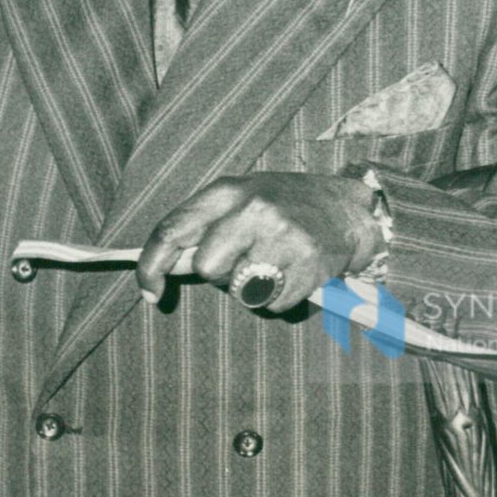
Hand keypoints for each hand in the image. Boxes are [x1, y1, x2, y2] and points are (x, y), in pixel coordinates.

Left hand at [137, 171, 379, 311]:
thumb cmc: (282, 206)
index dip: (152, 266)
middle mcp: (254, 209)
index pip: (173, 230)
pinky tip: (293, 274)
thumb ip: (202, 228)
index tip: (150, 291)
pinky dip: (279, 298)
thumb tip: (167, 266)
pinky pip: (272, 305)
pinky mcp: (308, 265)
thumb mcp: (239, 201)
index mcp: (228, 191)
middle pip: (206, 268)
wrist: (346, 208)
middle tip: (246, 259)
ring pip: (240, 292)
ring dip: (251, 289)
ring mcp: (283, 236)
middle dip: (220, 274)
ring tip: (273, 265)